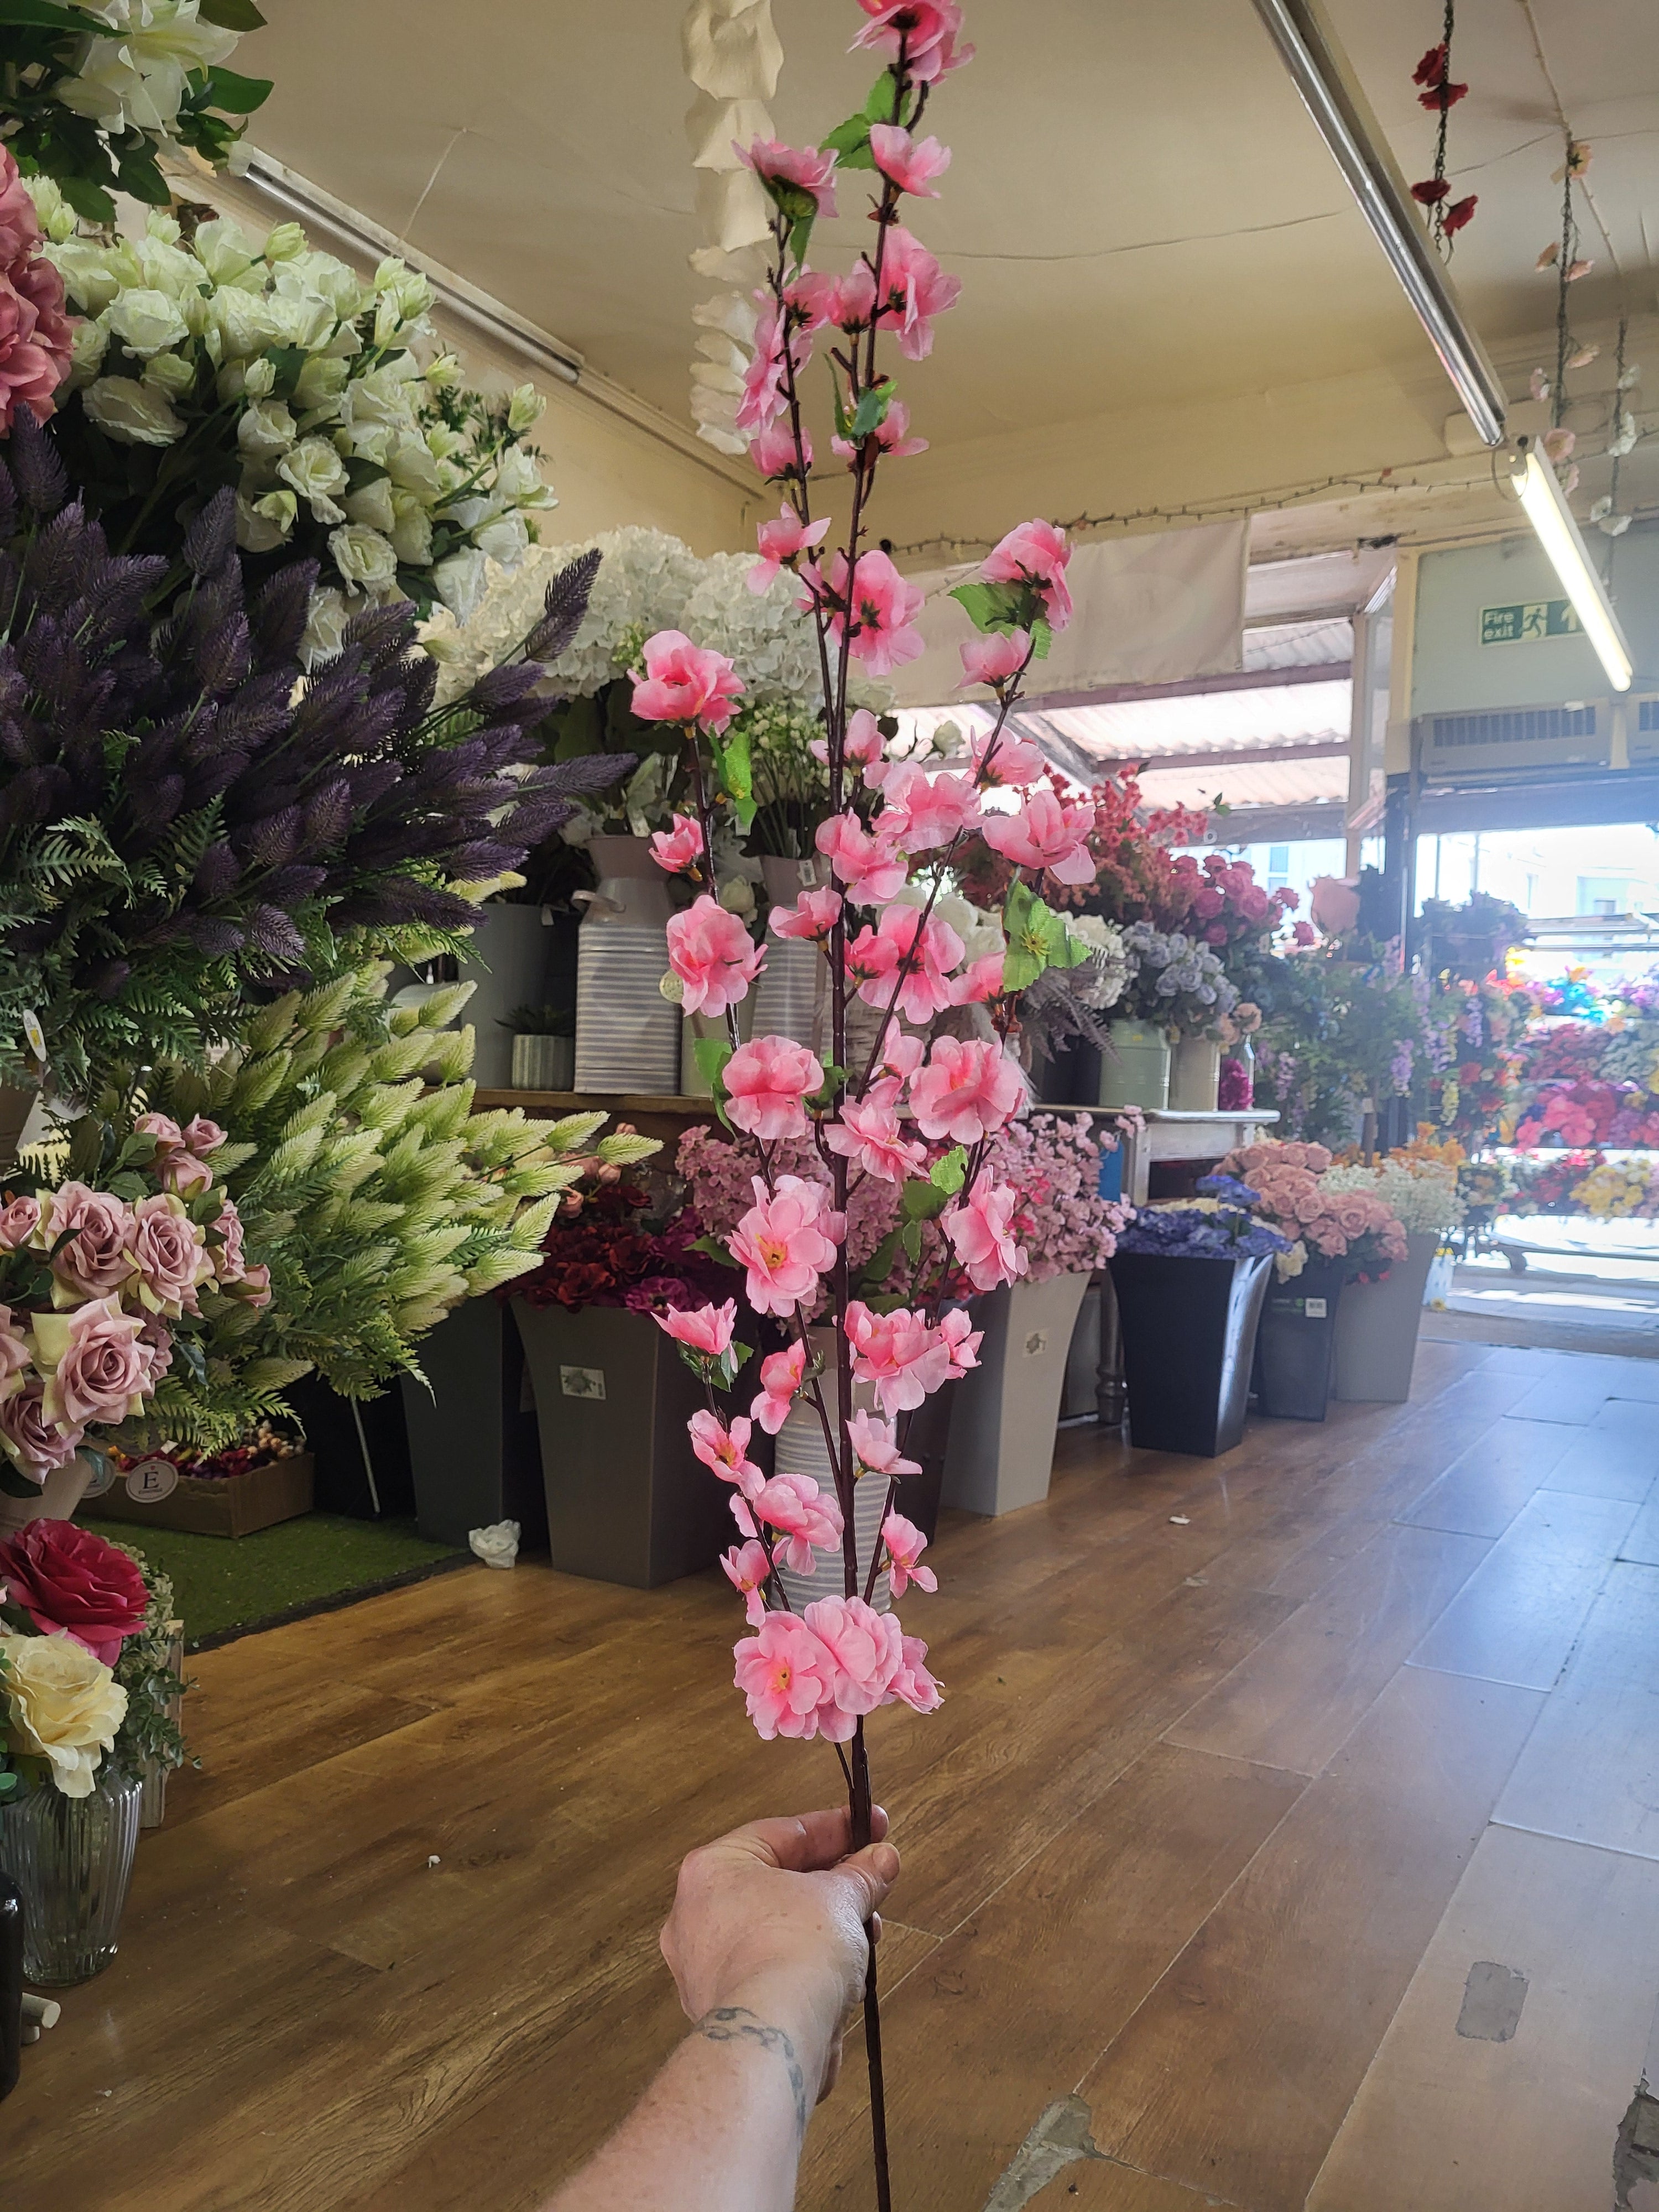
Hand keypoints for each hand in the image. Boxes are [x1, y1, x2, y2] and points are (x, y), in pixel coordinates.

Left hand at [660, 1807, 899, 2103]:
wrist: (775, 2037)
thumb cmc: (794, 1950)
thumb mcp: (841, 1898)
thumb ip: (862, 1875)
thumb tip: (882, 1860)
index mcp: (712, 1869)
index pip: (783, 1834)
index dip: (836, 1828)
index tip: (872, 1827)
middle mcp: (696, 1916)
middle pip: (778, 1884)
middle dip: (833, 1883)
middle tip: (873, 1878)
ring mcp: (705, 1968)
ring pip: (777, 1930)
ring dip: (825, 1926)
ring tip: (867, 1929)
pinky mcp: (725, 2010)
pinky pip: (772, 1970)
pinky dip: (806, 1966)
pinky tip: (844, 1971)